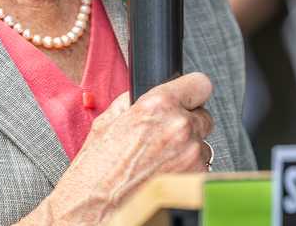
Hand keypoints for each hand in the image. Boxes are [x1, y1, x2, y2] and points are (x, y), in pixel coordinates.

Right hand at [39, 72, 213, 224]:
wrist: (92, 214)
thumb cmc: (94, 175)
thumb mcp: (105, 125)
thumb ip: (131, 104)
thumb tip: (143, 97)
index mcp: (157, 106)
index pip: (199, 84)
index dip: (191, 92)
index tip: (188, 98)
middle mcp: (179, 127)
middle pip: (203, 116)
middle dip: (186, 125)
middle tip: (163, 140)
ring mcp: (191, 156)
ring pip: (202, 145)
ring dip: (187, 151)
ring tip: (158, 164)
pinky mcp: (196, 180)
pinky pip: (200, 169)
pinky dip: (187, 173)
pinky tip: (162, 178)